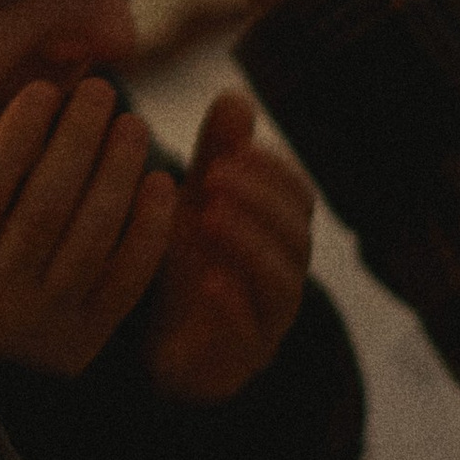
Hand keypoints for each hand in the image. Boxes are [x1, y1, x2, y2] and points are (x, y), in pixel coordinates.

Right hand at [0, 79, 175, 373]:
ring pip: (92, 234)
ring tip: (132, 125)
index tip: (43, 90)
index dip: (18, 134)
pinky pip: (125, 280)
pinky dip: (148, 231)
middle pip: (48, 202)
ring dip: (118, 174)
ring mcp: (46, 320)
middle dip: (77, 139)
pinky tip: (160, 184)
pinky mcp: (85, 343)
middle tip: (100, 91)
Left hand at [144, 89, 313, 403]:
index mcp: (280, 236)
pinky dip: (233, 307)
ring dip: (248, 246)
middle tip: (214, 177)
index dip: (272, 172)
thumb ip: (216, 155)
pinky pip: (251, 337)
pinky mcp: (240, 363)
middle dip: (258, 203)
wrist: (161, 347)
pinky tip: (208, 281)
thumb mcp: (194, 203)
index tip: (234, 150)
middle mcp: (285, 278)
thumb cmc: (186, 266)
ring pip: (282, 285)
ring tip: (207, 217)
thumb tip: (235, 96)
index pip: (299, 198)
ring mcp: (267, 324)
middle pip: (296, 238)